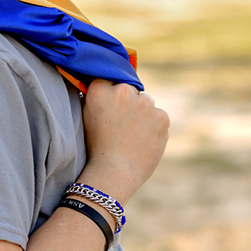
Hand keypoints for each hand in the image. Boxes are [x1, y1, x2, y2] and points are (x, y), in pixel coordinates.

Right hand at [80, 80, 168, 205]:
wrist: (114, 173)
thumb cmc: (96, 148)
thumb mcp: (87, 116)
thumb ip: (98, 97)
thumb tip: (108, 85)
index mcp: (100, 90)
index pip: (109, 77)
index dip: (110, 90)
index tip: (110, 103)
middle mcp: (123, 91)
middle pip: (130, 89)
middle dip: (128, 101)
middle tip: (121, 124)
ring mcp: (145, 103)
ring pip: (146, 103)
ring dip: (142, 113)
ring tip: (132, 136)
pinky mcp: (162, 117)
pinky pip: (159, 116)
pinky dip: (154, 127)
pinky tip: (143, 141)